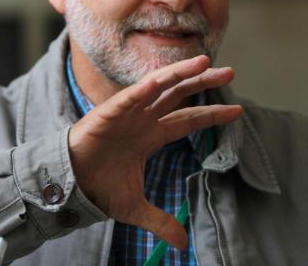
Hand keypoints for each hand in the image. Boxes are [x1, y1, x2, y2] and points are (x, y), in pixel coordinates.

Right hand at [68, 55, 242, 248]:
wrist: (69, 187)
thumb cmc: (99, 189)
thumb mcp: (135, 208)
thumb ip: (160, 221)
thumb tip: (182, 245)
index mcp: (152, 135)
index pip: (188, 120)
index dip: (212, 114)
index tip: (237, 110)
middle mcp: (143, 119)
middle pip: (179, 95)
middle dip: (203, 82)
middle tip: (229, 72)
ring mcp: (127, 114)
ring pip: (157, 87)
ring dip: (179, 73)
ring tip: (204, 63)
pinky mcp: (106, 115)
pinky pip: (125, 100)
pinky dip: (139, 91)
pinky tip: (156, 83)